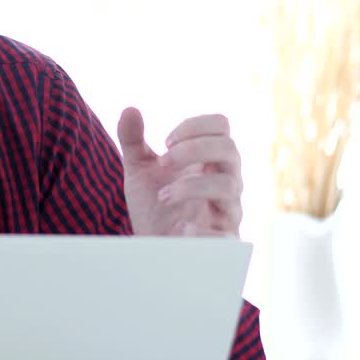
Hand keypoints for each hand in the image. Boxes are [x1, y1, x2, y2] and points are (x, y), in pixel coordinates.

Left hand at [116, 108, 243, 237]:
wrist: (153, 250)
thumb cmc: (153, 208)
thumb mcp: (139, 172)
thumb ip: (133, 141)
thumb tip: (129, 109)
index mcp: (209, 160)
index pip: (221, 127)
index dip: (196, 126)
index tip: (166, 141)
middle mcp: (225, 181)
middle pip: (229, 150)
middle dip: (193, 150)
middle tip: (163, 162)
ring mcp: (227, 211)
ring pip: (229, 186)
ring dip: (192, 186)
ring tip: (163, 196)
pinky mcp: (224, 243)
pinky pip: (227, 235)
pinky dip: (204, 231)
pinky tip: (179, 229)